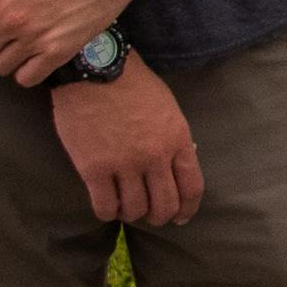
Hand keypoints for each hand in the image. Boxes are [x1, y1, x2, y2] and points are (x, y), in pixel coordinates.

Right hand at [49, 59, 202, 226]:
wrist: (96, 68)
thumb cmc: (133, 83)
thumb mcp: (168, 108)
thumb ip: (174, 139)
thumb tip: (176, 166)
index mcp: (177, 139)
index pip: (192, 187)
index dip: (188, 208)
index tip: (181, 216)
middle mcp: (154, 156)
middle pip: (164, 205)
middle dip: (161, 217)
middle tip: (152, 216)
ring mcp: (124, 164)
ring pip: (134, 210)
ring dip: (132, 214)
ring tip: (126, 207)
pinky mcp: (93, 169)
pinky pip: (105, 207)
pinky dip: (108, 213)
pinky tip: (108, 206)